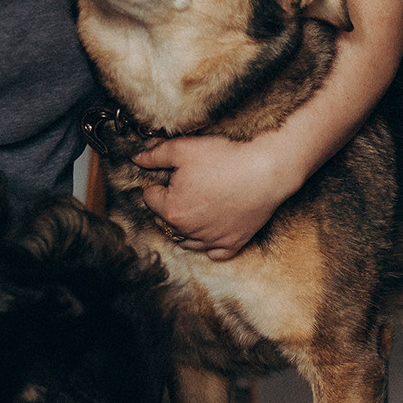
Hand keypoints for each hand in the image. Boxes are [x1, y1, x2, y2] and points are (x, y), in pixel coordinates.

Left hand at [131, 132, 305, 259]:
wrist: (266, 169)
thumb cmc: (225, 158)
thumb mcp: (183, 149)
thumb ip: (155, 155)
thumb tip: (136, 159)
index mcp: (172, 209)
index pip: (149, 198)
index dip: (157, 183)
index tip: (170, 174)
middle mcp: (189, 231)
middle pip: (165, 222)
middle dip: (167, 206)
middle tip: (182, 187)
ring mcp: (211, 240)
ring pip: (186, 241)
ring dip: (183, 227)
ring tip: (192, 208)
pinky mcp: (233, 243)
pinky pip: (214, 253)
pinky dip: (209, 245)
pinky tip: (209, 231)